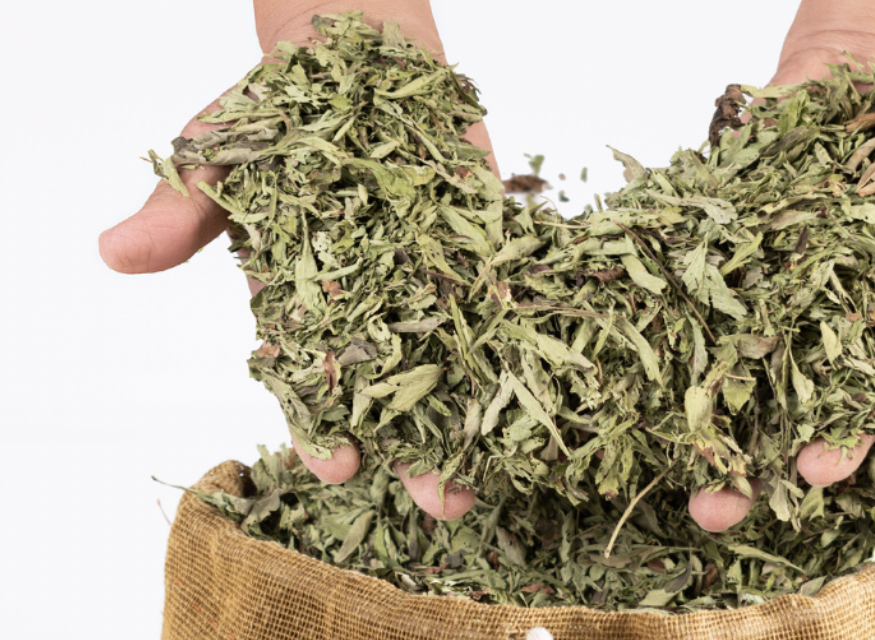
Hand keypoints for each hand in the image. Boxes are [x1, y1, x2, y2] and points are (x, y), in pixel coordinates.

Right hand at [98, 1, 493, 505]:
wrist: (356, 55)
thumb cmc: (276, 110)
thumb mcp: (222, 154)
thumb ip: (182, 209)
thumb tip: (114, 252)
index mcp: (303, 298)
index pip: (314, 378)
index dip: (325, 424)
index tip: (340, 466)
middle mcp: (372, 302)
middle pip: (396, 390)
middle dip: (416, 447)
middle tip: (438, 501)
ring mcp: (431, 278)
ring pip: (457, 362)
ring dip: (476, 418)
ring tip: (493, 476)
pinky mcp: (481, 246)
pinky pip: (505, 299)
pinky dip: (524, 341)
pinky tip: (548, 391)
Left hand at [688, 0, 874, 531]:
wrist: (869, 69)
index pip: (861, 400)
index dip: (841, 439)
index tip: (815, 471)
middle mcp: (814, 319)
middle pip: (778, 405)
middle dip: (749, 460)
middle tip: (715, 510)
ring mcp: (761, 285)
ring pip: (722, 365)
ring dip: (692, 418)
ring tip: (661, 471)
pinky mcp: (718, 248)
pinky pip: (685, 292)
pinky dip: (655, 329)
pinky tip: (620, 374)